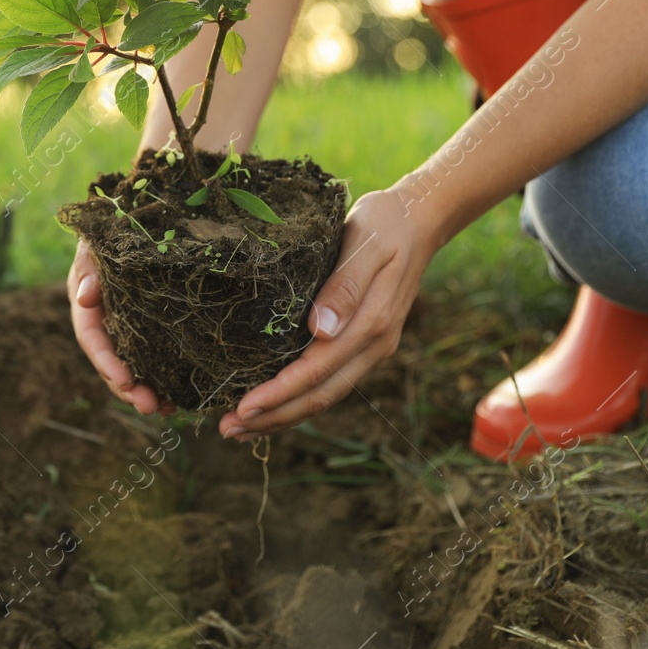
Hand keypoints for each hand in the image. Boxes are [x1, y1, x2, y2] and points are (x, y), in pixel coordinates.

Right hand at [67, 238, 168, 414]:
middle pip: (111, 362)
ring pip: (131, 367)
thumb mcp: (95, 244)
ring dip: (145, 391)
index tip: (125, 381)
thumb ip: (88, 266)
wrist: (130, 224)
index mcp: (87, 305)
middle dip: (128, 388)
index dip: (107, 362)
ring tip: (168, 411)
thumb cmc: (110, 232)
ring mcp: (126, 328)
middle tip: (150, 407)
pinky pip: (152, 359)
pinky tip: (179, 398)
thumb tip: (84, 296)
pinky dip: (163, 379)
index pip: (92, 338)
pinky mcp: (148, 329)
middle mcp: (104, 322)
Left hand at [218, 184, 443, 439]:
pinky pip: (330, 381)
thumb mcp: (363, 243)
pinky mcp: (364, 343)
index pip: (317, 371)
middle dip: (273, 417)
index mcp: (371, 323)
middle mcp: (374, 344)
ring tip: (242, 426)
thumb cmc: (384, 224)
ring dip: (284, 415)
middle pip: (319, 396)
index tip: (244, 407)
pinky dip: (299, 398)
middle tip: (228, 429)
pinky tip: (273, 403)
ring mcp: (372, 348)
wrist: (418, 219)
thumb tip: (320, 330)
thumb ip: (344, 286)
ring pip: (325, 395)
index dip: (279, 394)